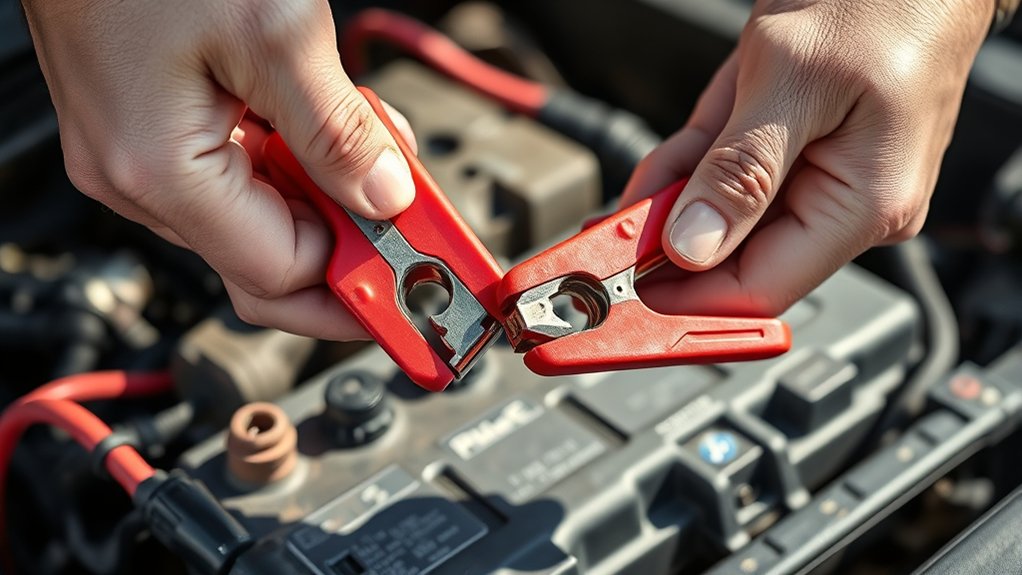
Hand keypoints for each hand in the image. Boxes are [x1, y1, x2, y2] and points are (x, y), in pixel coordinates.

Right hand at [21, 0, 418, 339]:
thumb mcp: (275, 31)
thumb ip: (337, 130)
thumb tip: (384, 197)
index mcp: (160, 171)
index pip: (280, 273)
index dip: (359, 276)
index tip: (419, 270)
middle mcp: (138, 177)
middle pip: (267, 255)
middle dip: (349, 240)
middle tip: (411, 217)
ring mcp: (137, 154)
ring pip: (257, 212)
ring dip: (327, 190)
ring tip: (375, 142)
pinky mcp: (149, 125)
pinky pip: (234, 171)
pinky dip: (293, 157)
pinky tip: (327, 122)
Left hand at [622, 0, 989, 316]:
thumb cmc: (884, 0)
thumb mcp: (795, 77)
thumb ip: (741, 168)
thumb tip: (693, 248)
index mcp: (864, 204)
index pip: (759, 289)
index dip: (684, 298)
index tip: (623, 287)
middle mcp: (846, 204)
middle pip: (736, 254)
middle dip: (669, 242)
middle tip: (612, 231)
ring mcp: (823, 179)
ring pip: (725, 214)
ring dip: (674, 201)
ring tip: (638, 188)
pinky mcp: (800, 152)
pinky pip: (732, 175)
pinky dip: (691, 170)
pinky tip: (660, 172)